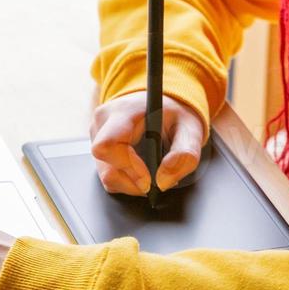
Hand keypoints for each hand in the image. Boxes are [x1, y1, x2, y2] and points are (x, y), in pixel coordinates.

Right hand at [90, 91, 204, 195]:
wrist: (164, 106)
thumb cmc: (175, 114)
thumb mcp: (191, 129)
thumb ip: (185, 154)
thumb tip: (163, 181)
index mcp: (123, 111)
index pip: (107, 145)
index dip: (127, 167)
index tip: (149, 178)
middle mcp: (103, 123)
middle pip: (105, 168)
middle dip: (133, 182)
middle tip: (156, 180)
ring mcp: (97, 137)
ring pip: (107, 177)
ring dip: (132, 184)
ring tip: (153, 174)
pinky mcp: (100, 151)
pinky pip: (109, 177)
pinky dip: (128, 182)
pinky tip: (143, 171)